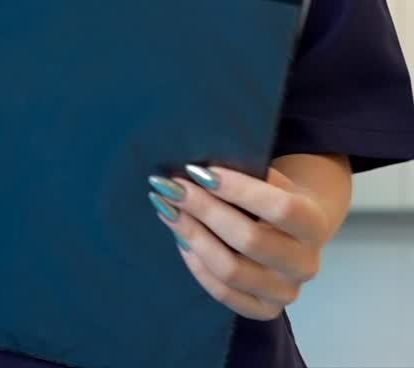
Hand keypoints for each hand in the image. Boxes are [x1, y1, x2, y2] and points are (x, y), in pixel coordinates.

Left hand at [148, 163, 327, 319]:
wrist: (298, 232)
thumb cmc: (276, 196)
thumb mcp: (273, 178)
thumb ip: (246, 175)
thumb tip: (196, 172)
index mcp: (314, 224)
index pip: (280, 207)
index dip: (238, 189)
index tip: (199, 171)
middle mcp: (305, 264)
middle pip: (249, 240)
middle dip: (204, 210)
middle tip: (172, 188)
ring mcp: (285, 293)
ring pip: (230, 270)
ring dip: (193, 236)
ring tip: (167, 210)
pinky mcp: (264, 311)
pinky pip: (222, 292)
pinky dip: (196, 264)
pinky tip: (180, 239)